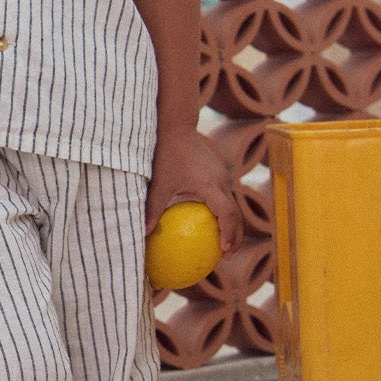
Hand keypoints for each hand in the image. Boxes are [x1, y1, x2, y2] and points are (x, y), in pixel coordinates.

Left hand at [146, 126, 242, 252]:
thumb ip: (153, 208)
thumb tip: (143, 234)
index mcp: (211, 185)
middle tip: (227, 255)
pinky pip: (223, 195)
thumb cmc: (166, 154)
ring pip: (232, 204)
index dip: (229, 234)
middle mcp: (222, 181)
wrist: (176, 126)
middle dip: (235, 236)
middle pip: (236, 213)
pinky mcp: (217, 171)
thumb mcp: (159, 183)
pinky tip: (205, 221)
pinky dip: (221, 211)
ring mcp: (221, 175)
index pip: (228, 214)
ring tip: (221, 243)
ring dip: (230, 224)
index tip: (223, 251)